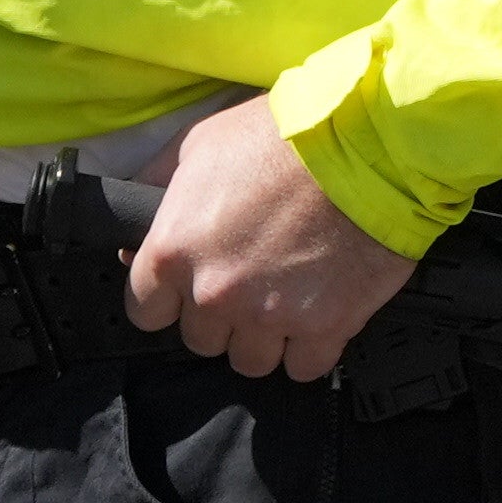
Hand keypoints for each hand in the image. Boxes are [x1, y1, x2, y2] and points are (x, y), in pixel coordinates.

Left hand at [126, 94, 417, 380]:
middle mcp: (215, 292)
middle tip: (251, 277)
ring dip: (265, 335)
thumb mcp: (198, 143)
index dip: (169, 298)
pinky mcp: (324, 328)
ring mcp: (269, 315)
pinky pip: (304, 366)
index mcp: (174, 249)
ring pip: (250, 360)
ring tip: (287, 296)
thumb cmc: (286, 136)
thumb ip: (153, 191)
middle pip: (201, 339)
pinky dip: (311, 346)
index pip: (145, 312)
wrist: (369, 143)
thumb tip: (132, 240)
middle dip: (222, 314)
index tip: (189, 286)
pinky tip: (319, 313)